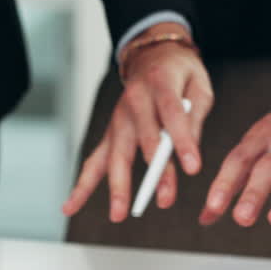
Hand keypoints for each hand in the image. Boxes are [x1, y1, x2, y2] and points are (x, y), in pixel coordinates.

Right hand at [63, 26, 212, 221]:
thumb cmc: (180, 73)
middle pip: (141, 140)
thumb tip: (187, 154)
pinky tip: (71, 206)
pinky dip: (83, 185)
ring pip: (114, 155)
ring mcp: (117, 119)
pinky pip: (94, 161)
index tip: (193, 168)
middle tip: (165, 200)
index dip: (182, 141)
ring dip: (118, 186)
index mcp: (159, 82)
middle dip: (155, 172)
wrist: (151, 56)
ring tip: (118, 214)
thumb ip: (194, 118)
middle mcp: (133, 101)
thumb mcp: (199, 86)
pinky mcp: (110, 134)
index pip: (171, 114)